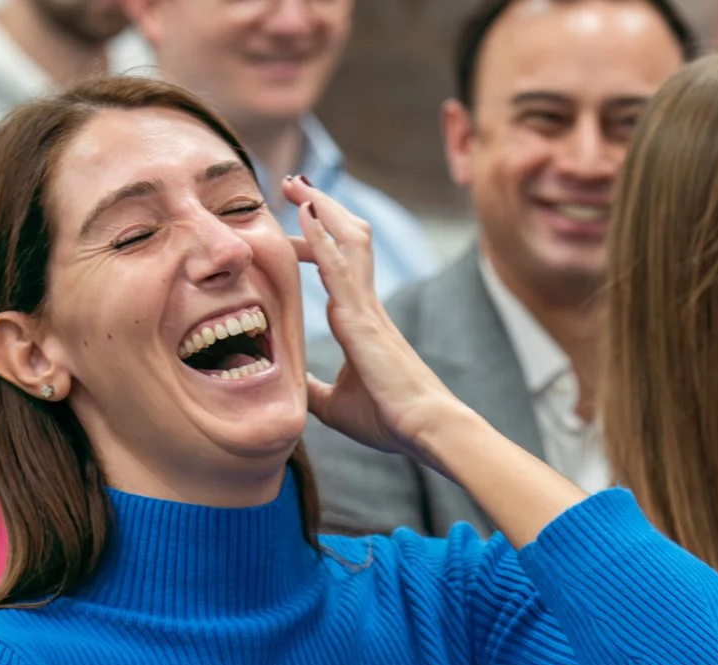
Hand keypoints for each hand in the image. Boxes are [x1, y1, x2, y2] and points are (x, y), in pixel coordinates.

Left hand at [285, 174, 459, 462]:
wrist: (425, 429)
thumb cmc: (389, 420)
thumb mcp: (335, 405)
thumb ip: (314, 390)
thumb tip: (292, 388)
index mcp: (362, 320)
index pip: (337, 265)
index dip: (317, 239)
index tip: (294, 223)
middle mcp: (366, 305)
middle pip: (346, 238)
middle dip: (320, 207)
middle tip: (292, 184)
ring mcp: (366, 308)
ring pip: (347, 239)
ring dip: (321, 207)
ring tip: (295, 183)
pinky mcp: (362, 318)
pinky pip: (338, 266)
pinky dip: (320, 235)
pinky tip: (303, 211)